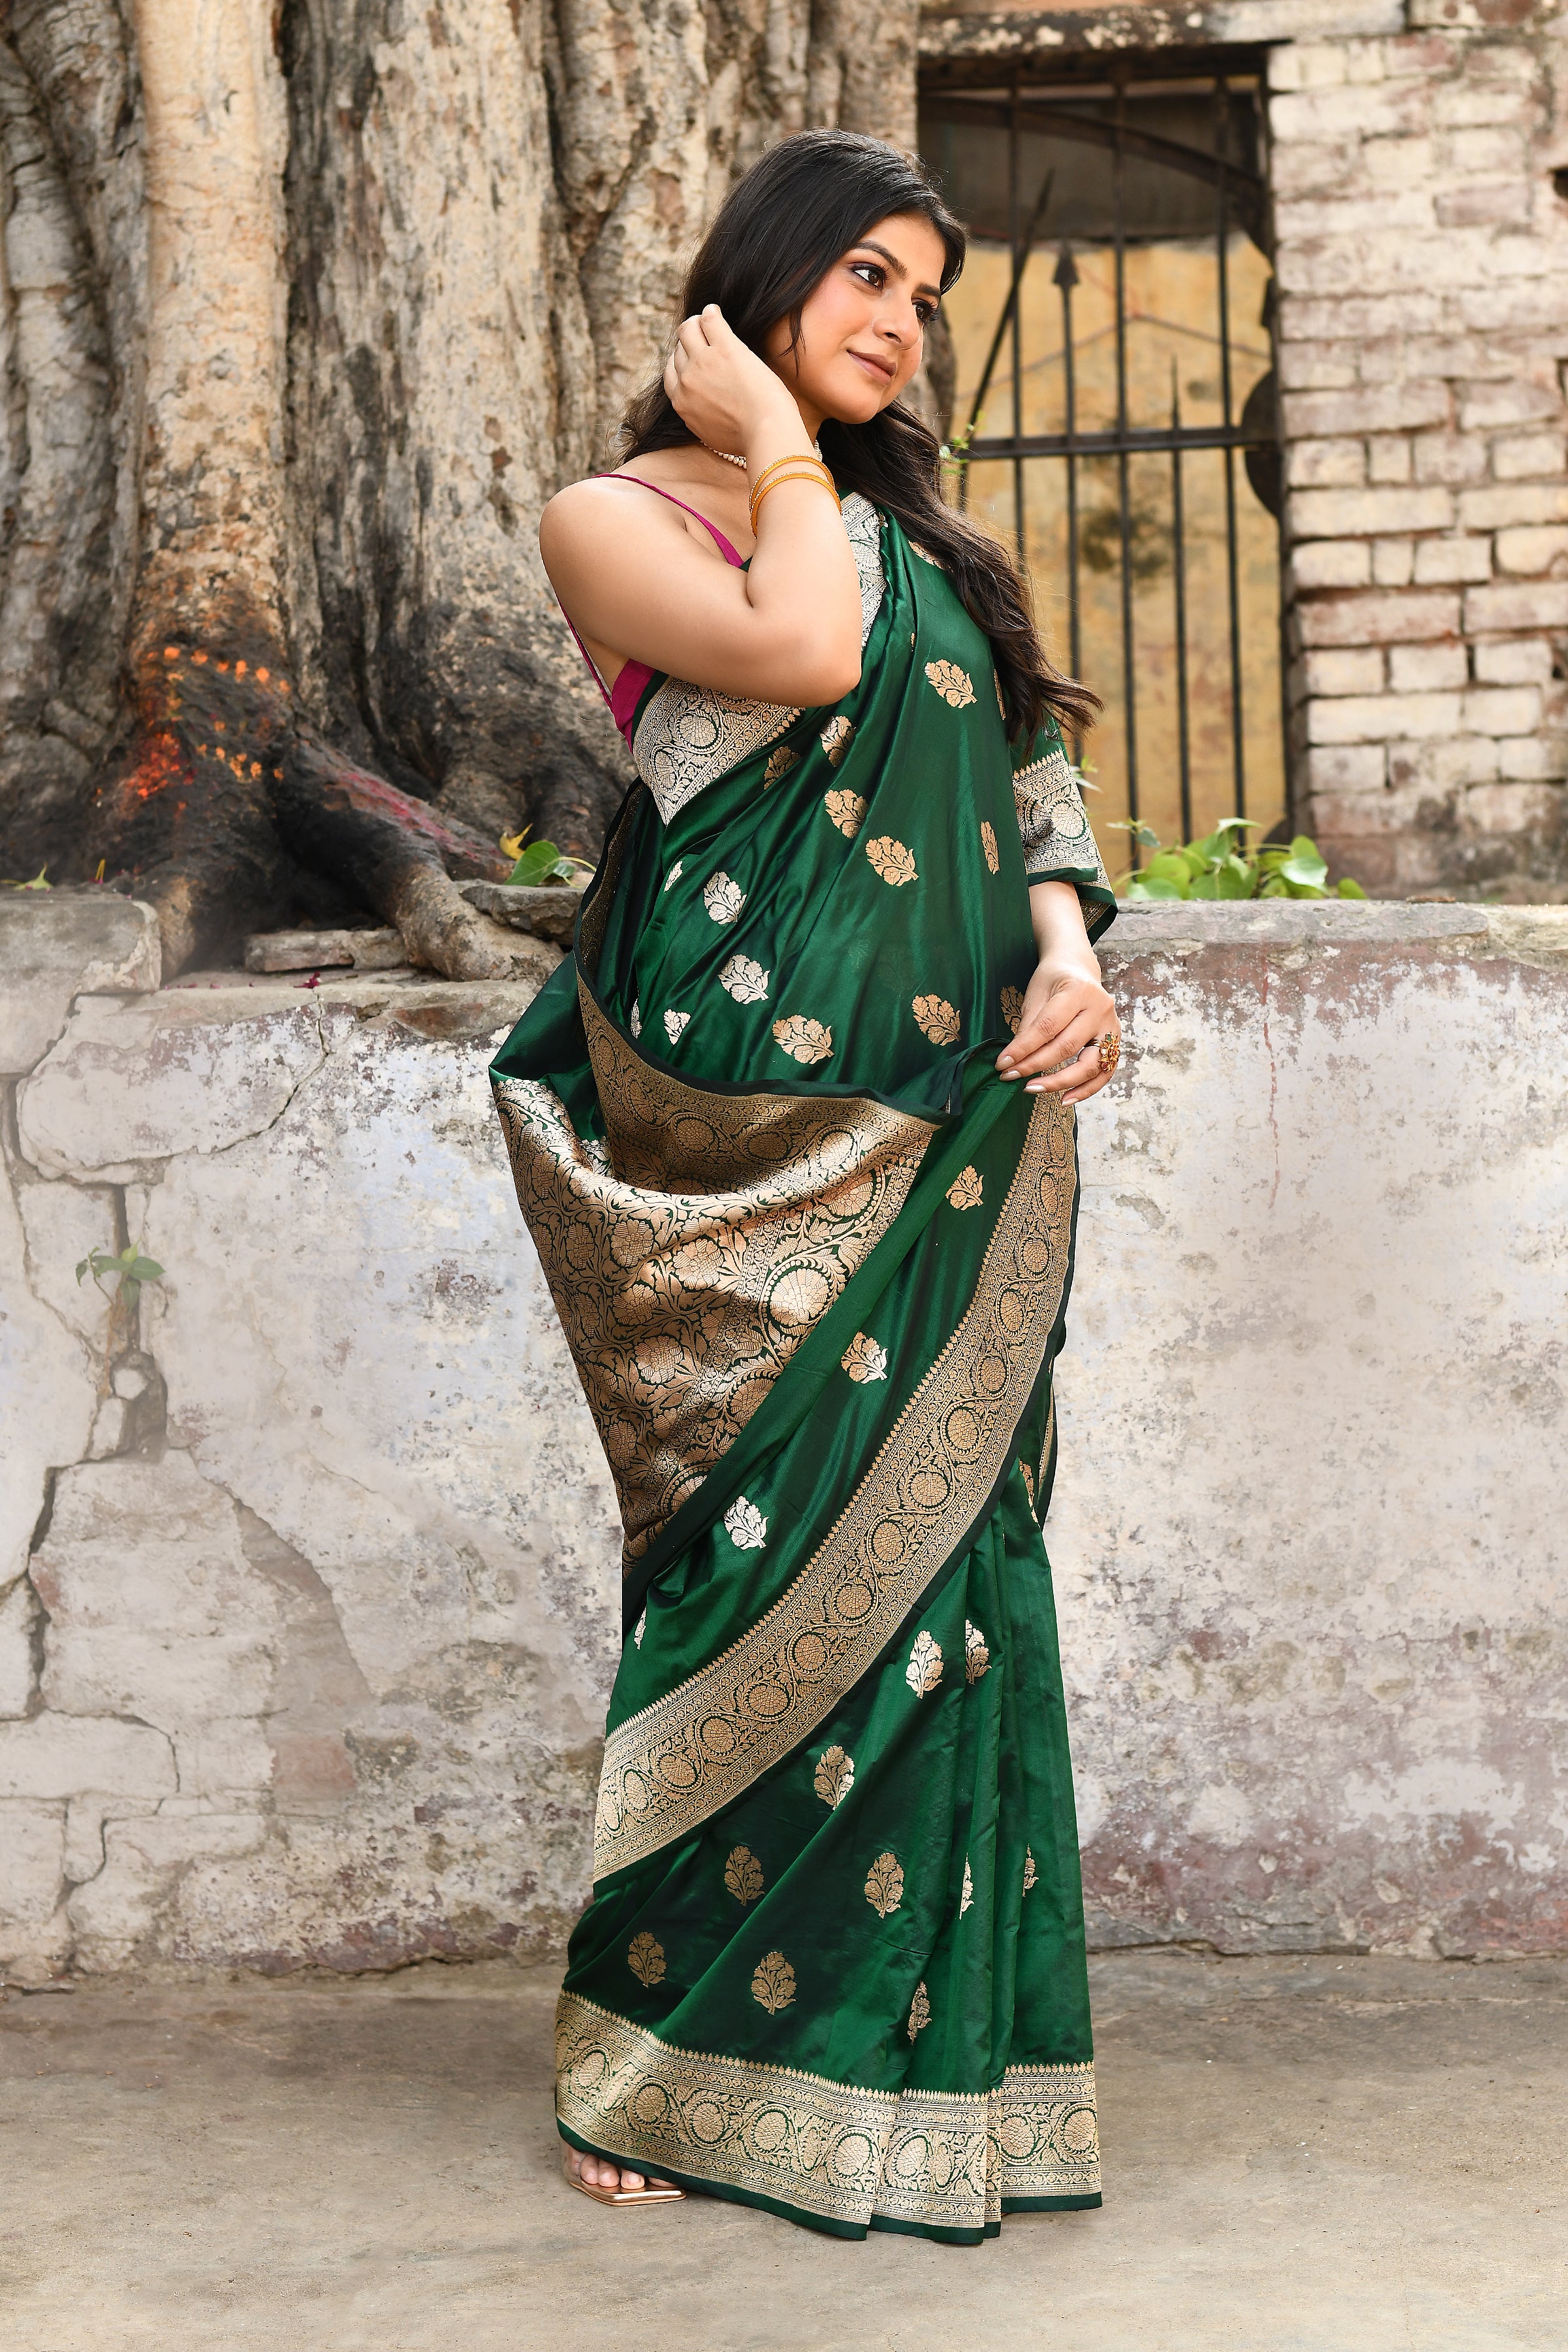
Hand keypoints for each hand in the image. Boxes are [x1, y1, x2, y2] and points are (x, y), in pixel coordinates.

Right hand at [663, 305, 801, 457]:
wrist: (766, 432)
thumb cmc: (748, 437)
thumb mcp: (711, 432)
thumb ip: (699, 415)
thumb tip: (702, 408)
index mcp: (681, 403)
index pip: (671, 372)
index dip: (682, 362)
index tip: (693, 357)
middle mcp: (687, 381)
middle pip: (679, 350)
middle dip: (689, 343)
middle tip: (703, 336)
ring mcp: (703, 362)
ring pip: (688, 329)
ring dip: (696, 322)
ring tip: (708, 320)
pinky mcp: (724, 348)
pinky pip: (709, 320)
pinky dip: (710, 313)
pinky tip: (715, 311)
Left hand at [996, 957, 1120, 1104]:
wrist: (1078, 969)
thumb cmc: (1053, 980)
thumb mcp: (1036, 994)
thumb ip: (1029, 1026)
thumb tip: (1014, 1060)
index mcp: (1078, 990)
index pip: (1048, 1026)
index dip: (1024, 1048)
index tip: (1003, 1064)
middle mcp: (1100, 1009)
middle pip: (1067, 1046)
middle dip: (1035, 1066)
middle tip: (1010, 1077)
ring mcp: (1112, 1027)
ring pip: (1090, 1065)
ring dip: (1060, 1083)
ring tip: (1032, 1089)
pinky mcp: (1116, 1042)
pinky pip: (1104, 1073)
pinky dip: (1086, 1090)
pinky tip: (1065, 1099)